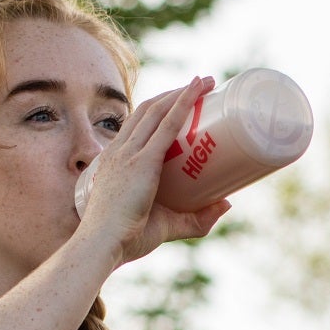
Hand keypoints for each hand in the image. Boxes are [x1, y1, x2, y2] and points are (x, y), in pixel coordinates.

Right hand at [73, 76, 230, 263]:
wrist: (103, 246)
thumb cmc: (127, 240)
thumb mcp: (167, 226)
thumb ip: (196, 219)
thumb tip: (227, 203)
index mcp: (116, 161)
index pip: (136, 126)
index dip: (159, 109)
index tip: (181, 102)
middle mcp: (120, 150)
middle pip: (148, 111)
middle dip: (175, 94)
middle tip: (203, 87)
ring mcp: (129, 153)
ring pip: (158, 110)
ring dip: (182, 92)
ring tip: (207, 83)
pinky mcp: (142, 161)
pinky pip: (167, 125)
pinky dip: (183, 103)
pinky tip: (198, 90)